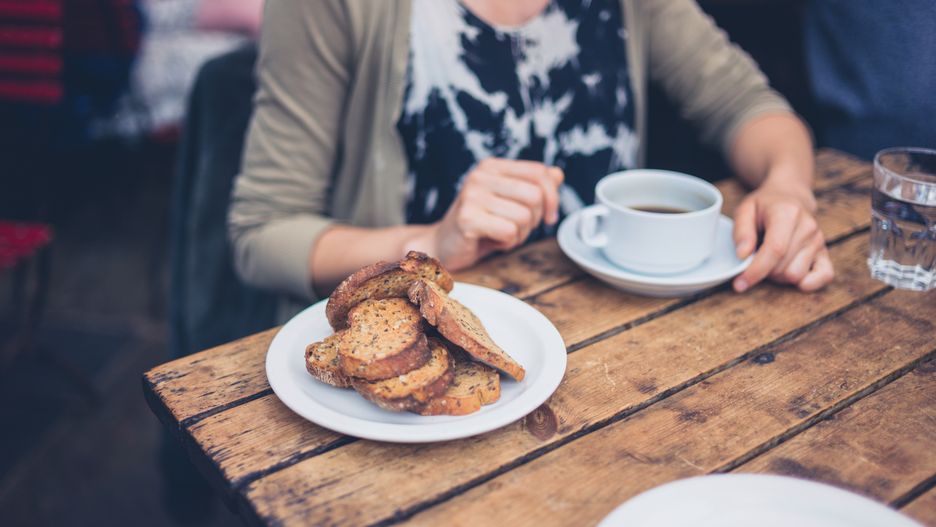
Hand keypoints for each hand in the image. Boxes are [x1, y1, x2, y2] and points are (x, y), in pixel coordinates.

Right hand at [406, 158, 563, 270]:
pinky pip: (509, 232)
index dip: (553, 197)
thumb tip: (558, 174)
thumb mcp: (509, 202)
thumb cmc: (480, 224)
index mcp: (492, 166)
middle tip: (517, 228)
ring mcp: (472, 195)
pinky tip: (491, 241)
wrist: (443, 245)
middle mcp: (481, 175)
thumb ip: (533, 186)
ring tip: (501, 235)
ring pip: (525, 216)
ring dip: (520, 234)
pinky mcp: (468, 218)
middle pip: (536, 195)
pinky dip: (507, 243)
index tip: (548, 216)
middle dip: (535, 220)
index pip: (540, 172)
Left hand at [732, 182, 833, 292]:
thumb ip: (741, 231)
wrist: (790, 196)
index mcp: (787, 213)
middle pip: (783, 267)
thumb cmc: (765, 206)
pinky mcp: (825, 252)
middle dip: (763, 271)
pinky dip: (808, 283)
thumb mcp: (745, 210)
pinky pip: (824, 276)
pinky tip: (793, 279)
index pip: (775, 249)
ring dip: (778, 276)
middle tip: (755, 259)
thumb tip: (743, 255)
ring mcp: (818, 241)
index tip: (740, 284)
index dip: (756, 270)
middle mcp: (807, 228)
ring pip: (796, 275)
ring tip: (770, 261)